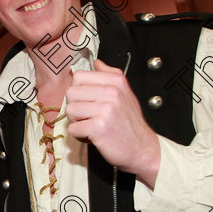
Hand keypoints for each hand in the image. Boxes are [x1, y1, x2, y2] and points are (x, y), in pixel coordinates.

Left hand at [66, 59, 160, 187]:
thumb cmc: (129, 122)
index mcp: (116, 81)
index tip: (89, 101)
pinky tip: (93, 137)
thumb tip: (96, 62)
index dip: (78, 90)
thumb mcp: (124, 93)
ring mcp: (105, 110)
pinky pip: (73, 128)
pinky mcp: (99, 128)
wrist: (143, 149)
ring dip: (76, 122)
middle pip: (70, 93)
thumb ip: (109, 75)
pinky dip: (79, 135)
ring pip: (69, 110)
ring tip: (91, 126)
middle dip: (75, 107)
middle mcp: (112, 92)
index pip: (78, 76)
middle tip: (89, 117)